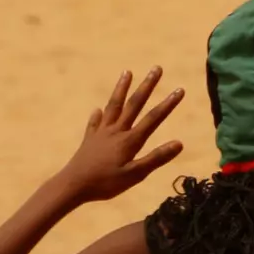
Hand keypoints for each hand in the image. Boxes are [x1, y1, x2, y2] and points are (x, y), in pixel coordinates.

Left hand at [58, 67, 184, 202]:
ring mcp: (101, 133)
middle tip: (157, 68)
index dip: (168, 104)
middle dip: (147, 85)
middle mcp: (116, 131)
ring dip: (121, 88)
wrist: (73, 184)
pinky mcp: (90, 139)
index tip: (180, 89)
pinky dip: (98, 115)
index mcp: (130, 140)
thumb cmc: (106, 183)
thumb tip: (179, 143)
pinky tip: (98, 110)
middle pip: (134, 104)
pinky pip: (95, 122)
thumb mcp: (135, 175)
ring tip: (127, 72)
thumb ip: (156, 158)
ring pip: (114, 106)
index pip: (153, 118)